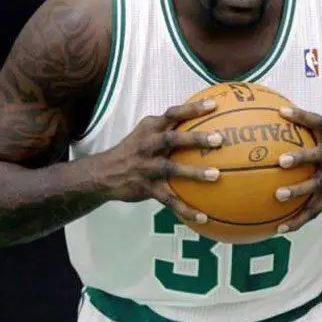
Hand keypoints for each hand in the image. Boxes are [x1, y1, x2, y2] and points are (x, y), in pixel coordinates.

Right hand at [95, 99, 222, 224]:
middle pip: (173, 138)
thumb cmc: (133, 150)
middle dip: (195, 138)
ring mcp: (146, 167)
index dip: (192, 108)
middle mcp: (148, 145)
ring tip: (216, 175)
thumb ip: (168, 127)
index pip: (173, 113)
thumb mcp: (146, 133)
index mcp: (151, 128)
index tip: (214, 104)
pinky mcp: (146, 187)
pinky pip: (168, 200)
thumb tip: (202, 121)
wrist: (103, 173)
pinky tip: (203, 217)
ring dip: (194, 172)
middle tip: (218, 139)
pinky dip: (185, 209)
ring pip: (171, 169)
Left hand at [273, 106, 321, 233]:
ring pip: (315, 186)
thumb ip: (304, 133)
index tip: (281, 111)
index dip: (301, 116)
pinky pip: (312, 212)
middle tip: (281, 161)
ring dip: (297, 191)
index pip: (317, 123)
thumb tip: (269, 119)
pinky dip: (296, 221)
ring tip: (278, 195)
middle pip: (317, 156)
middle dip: (300, 157)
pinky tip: (279, 229)